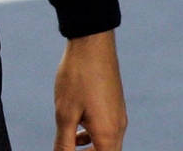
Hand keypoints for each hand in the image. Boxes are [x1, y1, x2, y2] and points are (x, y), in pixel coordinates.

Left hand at [54, 30, 126, 149]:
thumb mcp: (65, 114)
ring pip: (107, 143)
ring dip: (90, 149)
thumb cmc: (77, 77)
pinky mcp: (115, 105)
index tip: (66, 150)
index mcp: (107, 133)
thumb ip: (64, 143)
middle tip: (66, 149)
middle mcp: (118, 127)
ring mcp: (119, 115)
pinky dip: (93, 136)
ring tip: (68, 143)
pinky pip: (107, 130)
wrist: (92, 43)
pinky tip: (76, 129)